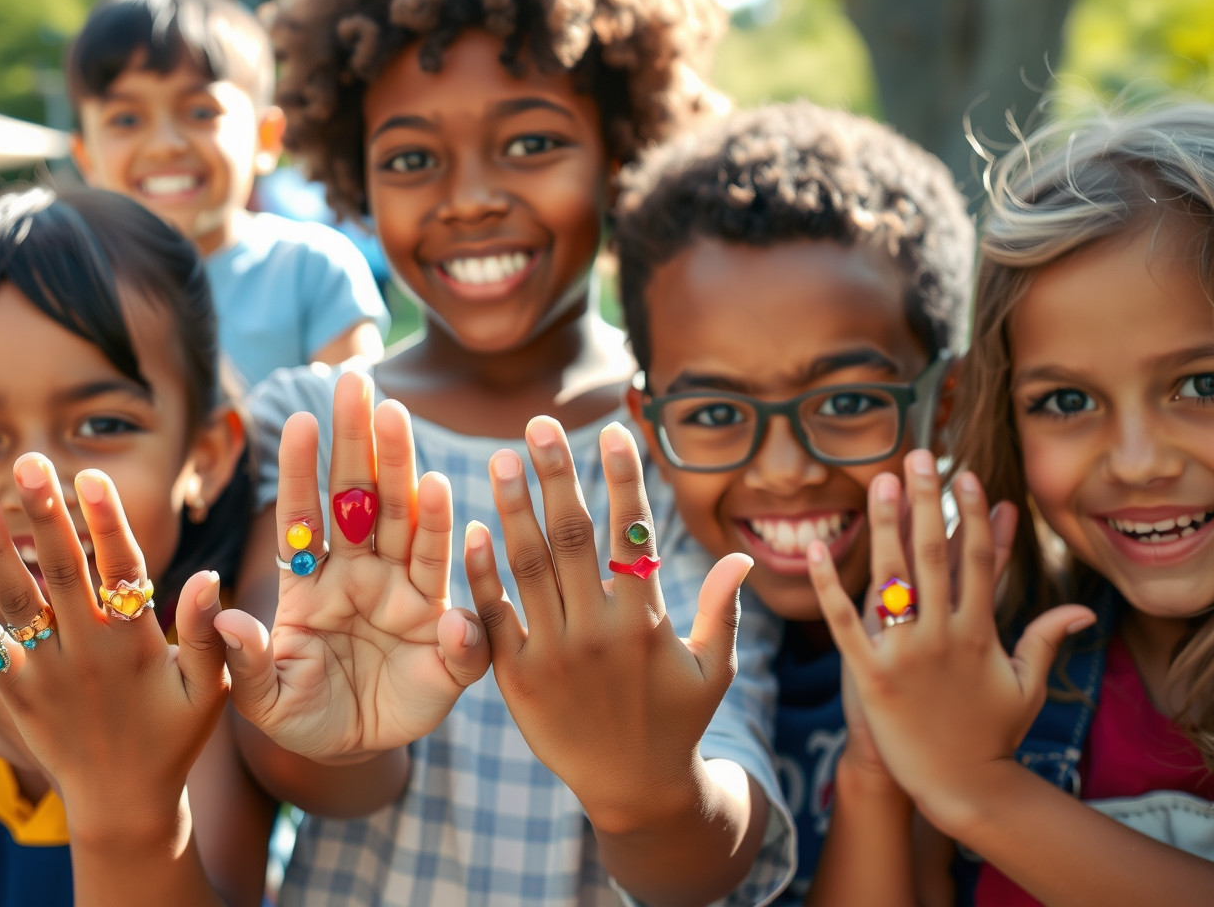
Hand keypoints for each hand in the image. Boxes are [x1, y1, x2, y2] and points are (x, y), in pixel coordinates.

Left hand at [0, 454, 228, 844]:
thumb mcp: (207, 689)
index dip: (108, 524)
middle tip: (29, 461)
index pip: (122, 572)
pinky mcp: (13, 693)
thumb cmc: (173, 736)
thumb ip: (208, 635)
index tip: (93, 477)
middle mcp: (85, 655)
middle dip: (45, 515)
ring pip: (13, 603)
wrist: (121, 804)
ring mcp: (44, 674)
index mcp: (134, 646)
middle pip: (60, 574)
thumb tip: (207, 578)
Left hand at [214, 371, 489, 763]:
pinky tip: (441, 491)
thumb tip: (228, 615)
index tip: (294, 420)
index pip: (303, 518)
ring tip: (395, 417)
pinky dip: (444, 536)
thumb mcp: (263, 701)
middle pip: (358, 499)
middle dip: (357, 442)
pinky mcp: (441, 625)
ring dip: (400, 468)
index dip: (299, 471)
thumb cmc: (304, 719)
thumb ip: (244, 662)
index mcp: (311, 584)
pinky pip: (447, 579)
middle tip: (357, 384)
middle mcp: (359, 575)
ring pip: (402, 519)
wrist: (357, 755)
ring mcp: (402, 592)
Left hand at [463, 418, 749, 833]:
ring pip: (530, 567)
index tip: (612, 431)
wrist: (631, 790)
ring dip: (514, 508)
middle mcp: (598, 631)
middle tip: (539, 423)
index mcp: (646, 622)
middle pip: (574, 537)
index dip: (623, 480)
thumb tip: (741, 555)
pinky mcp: (515, 677)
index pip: (633, 535)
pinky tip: (472, 529)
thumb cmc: (677, 721)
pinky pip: (494, 615)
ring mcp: (553, 653)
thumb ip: (722, 610)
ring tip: (501, 457)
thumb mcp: (712, 669)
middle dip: (557, 475)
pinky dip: (482, 573)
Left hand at [837, 469, 1021, 782]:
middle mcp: (943, 635)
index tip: (965, 475)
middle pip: (934, 554)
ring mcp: (906, 654)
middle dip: (928, 501)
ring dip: (884, 526)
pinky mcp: (871, 675)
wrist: (959, 787)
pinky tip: (816, 550)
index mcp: (980, 632)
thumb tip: (1079, 608)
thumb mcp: (1027, 685)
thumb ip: (1046, 638)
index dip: (972, 514)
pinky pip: (844, 622)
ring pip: (892, 578)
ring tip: (879, 482)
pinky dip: (829, 586)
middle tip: (920, 455)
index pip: (976, 560)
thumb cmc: (993, 734)